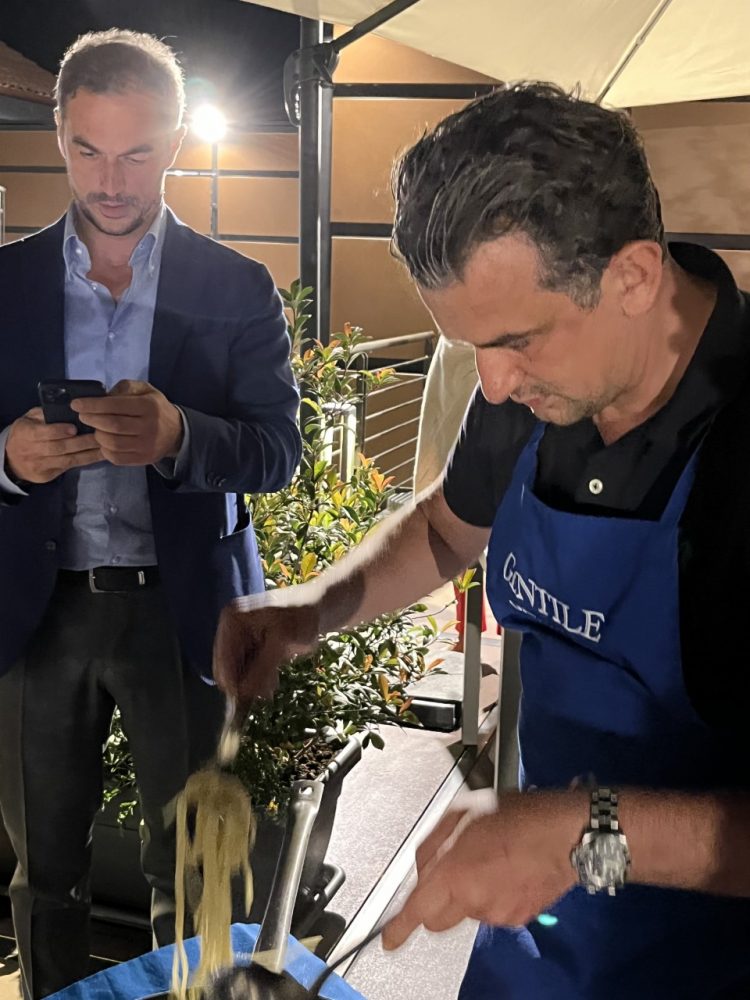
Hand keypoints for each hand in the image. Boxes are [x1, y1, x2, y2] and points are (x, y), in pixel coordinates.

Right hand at [5, 407, 102, 483]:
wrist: (12, 460)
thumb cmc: (25, 433)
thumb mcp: (29, 419)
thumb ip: (44, 414)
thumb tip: (66, 408)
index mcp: (26, 433)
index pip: (42, 433)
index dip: (58, 431)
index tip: (74, 428)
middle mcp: (33, 451)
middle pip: (59, 448)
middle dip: (81, 442)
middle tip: (100, 435)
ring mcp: (41, 465)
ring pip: (68, 460)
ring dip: (89, 453)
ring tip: (106, 445)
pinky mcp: (49, 475)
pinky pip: (71, 467)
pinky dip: (87, 461)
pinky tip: (101, 455)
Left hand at [71, 379, 182, 465]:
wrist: (176, 433)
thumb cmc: (155, 408)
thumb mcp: (145, 390)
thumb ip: (124, 388)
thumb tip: (103, 397)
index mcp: (149, 406)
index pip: (115, 406)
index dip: (92, 405)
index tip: (76, 404)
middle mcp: (149, 427)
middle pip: (112, 425)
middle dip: (92, 420)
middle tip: (83, 416)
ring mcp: (146, 446)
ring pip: (112, 443)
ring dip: (97, 435)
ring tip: (95, 428)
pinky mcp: (142, 459)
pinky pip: (116, 457)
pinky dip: (104, 449)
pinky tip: (104, 441)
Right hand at [213, 593, 320, 708]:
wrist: (320, 610)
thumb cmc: (303, 619)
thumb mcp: (282, 642)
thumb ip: (262, 668)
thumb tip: (242, 692)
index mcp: (233, 620)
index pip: (223, 659)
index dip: (233, 682)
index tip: (248, 699)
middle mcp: (231, 628)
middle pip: (229, 667)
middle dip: (245, 682)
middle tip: (266, 693)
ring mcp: (241, 638)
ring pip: (238, 671)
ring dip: (254, 682)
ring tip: (272, 687)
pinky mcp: (251, 647)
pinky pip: (248, 670)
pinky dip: (259, 677)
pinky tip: (272, 680)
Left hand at [381, 789, 586, 950]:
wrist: (567, 834)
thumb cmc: (520, 816)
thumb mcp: (465, 813)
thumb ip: (436, 841)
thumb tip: (426, 861)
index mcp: (457, 873)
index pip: (418, 910)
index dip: (399, 928)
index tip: (389, 939)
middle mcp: (475, 900)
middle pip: (438, 920)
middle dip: (434, 905)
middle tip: (446, 878)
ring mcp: (497, 913)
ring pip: (468, 912)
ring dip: (468, 893)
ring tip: (488, 861)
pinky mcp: (518, 917)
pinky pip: (492, 911)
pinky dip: (492, 895)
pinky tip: (506, 871)